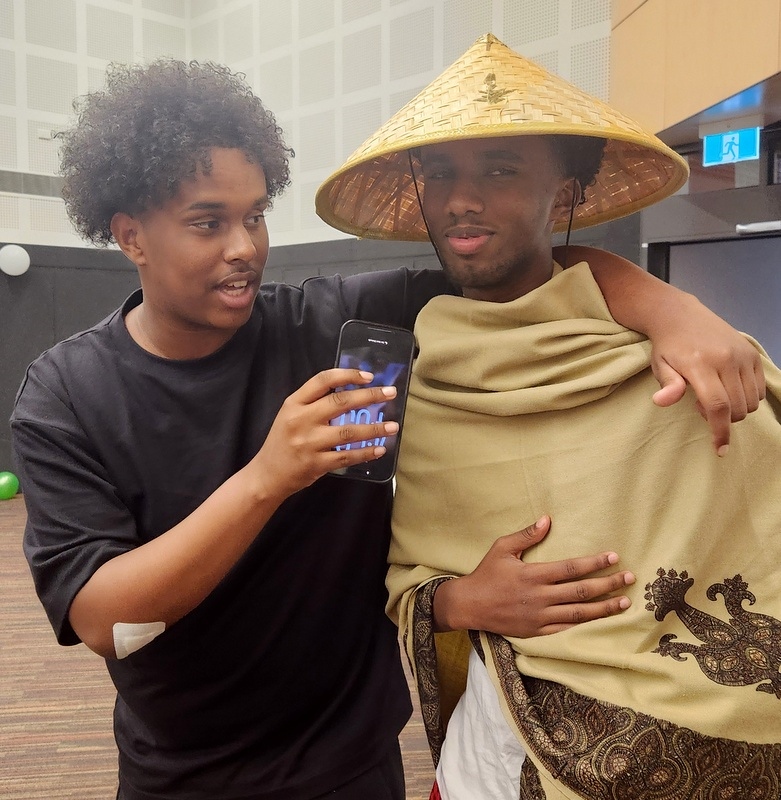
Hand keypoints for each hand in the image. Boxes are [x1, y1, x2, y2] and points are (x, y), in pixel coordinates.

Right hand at [250, 368, 398, 498]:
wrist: (267, 475)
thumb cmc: (283, 441)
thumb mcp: (290, 415)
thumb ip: (314, 403)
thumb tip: (351, 391)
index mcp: (294, 403)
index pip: (322, 381)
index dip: (347, 375)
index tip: (369, 376)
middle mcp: (301, 420)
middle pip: (340, 402)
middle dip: (369, 396)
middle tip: (391, 394)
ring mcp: (309, 443)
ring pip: (348, 431)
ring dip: (374, 428)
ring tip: (393, 426)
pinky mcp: (316, 464)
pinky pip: (347, 456)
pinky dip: (366, 452)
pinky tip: (380, 449)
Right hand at [432, 516, 634, 637]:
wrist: (469, 605)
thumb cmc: (486, 574)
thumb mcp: (502, 548)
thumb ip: (526, 535)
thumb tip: (547, 520)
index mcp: (532, 574)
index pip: (571, 568)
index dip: (595, 563)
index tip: (614, 557)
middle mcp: (539, 596)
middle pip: (581, 591)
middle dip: (608, 584)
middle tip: (629, 578)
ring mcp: (539, 616)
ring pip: (579, 613)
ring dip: (604, 608)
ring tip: (624, 602)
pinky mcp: (537, 632)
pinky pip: (566, 630)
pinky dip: (585, 627)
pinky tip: (601, 622)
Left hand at [649, 296, 765, 454]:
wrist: (680, 315)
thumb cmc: (667, 346)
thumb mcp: (660, 365)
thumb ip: (667, 385)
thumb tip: (662, 401)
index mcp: (700, 365)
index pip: (718, 405)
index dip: (720, 431)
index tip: (720, 450)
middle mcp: (726, 359)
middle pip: (738, 407)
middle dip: (723, 419)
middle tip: (701, 406)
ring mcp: (743, 355)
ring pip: (751, 401)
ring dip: (736, 409)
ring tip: (714, 395)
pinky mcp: (752, 354)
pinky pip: (759, 389)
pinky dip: (747, 398)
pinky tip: (728, 388)